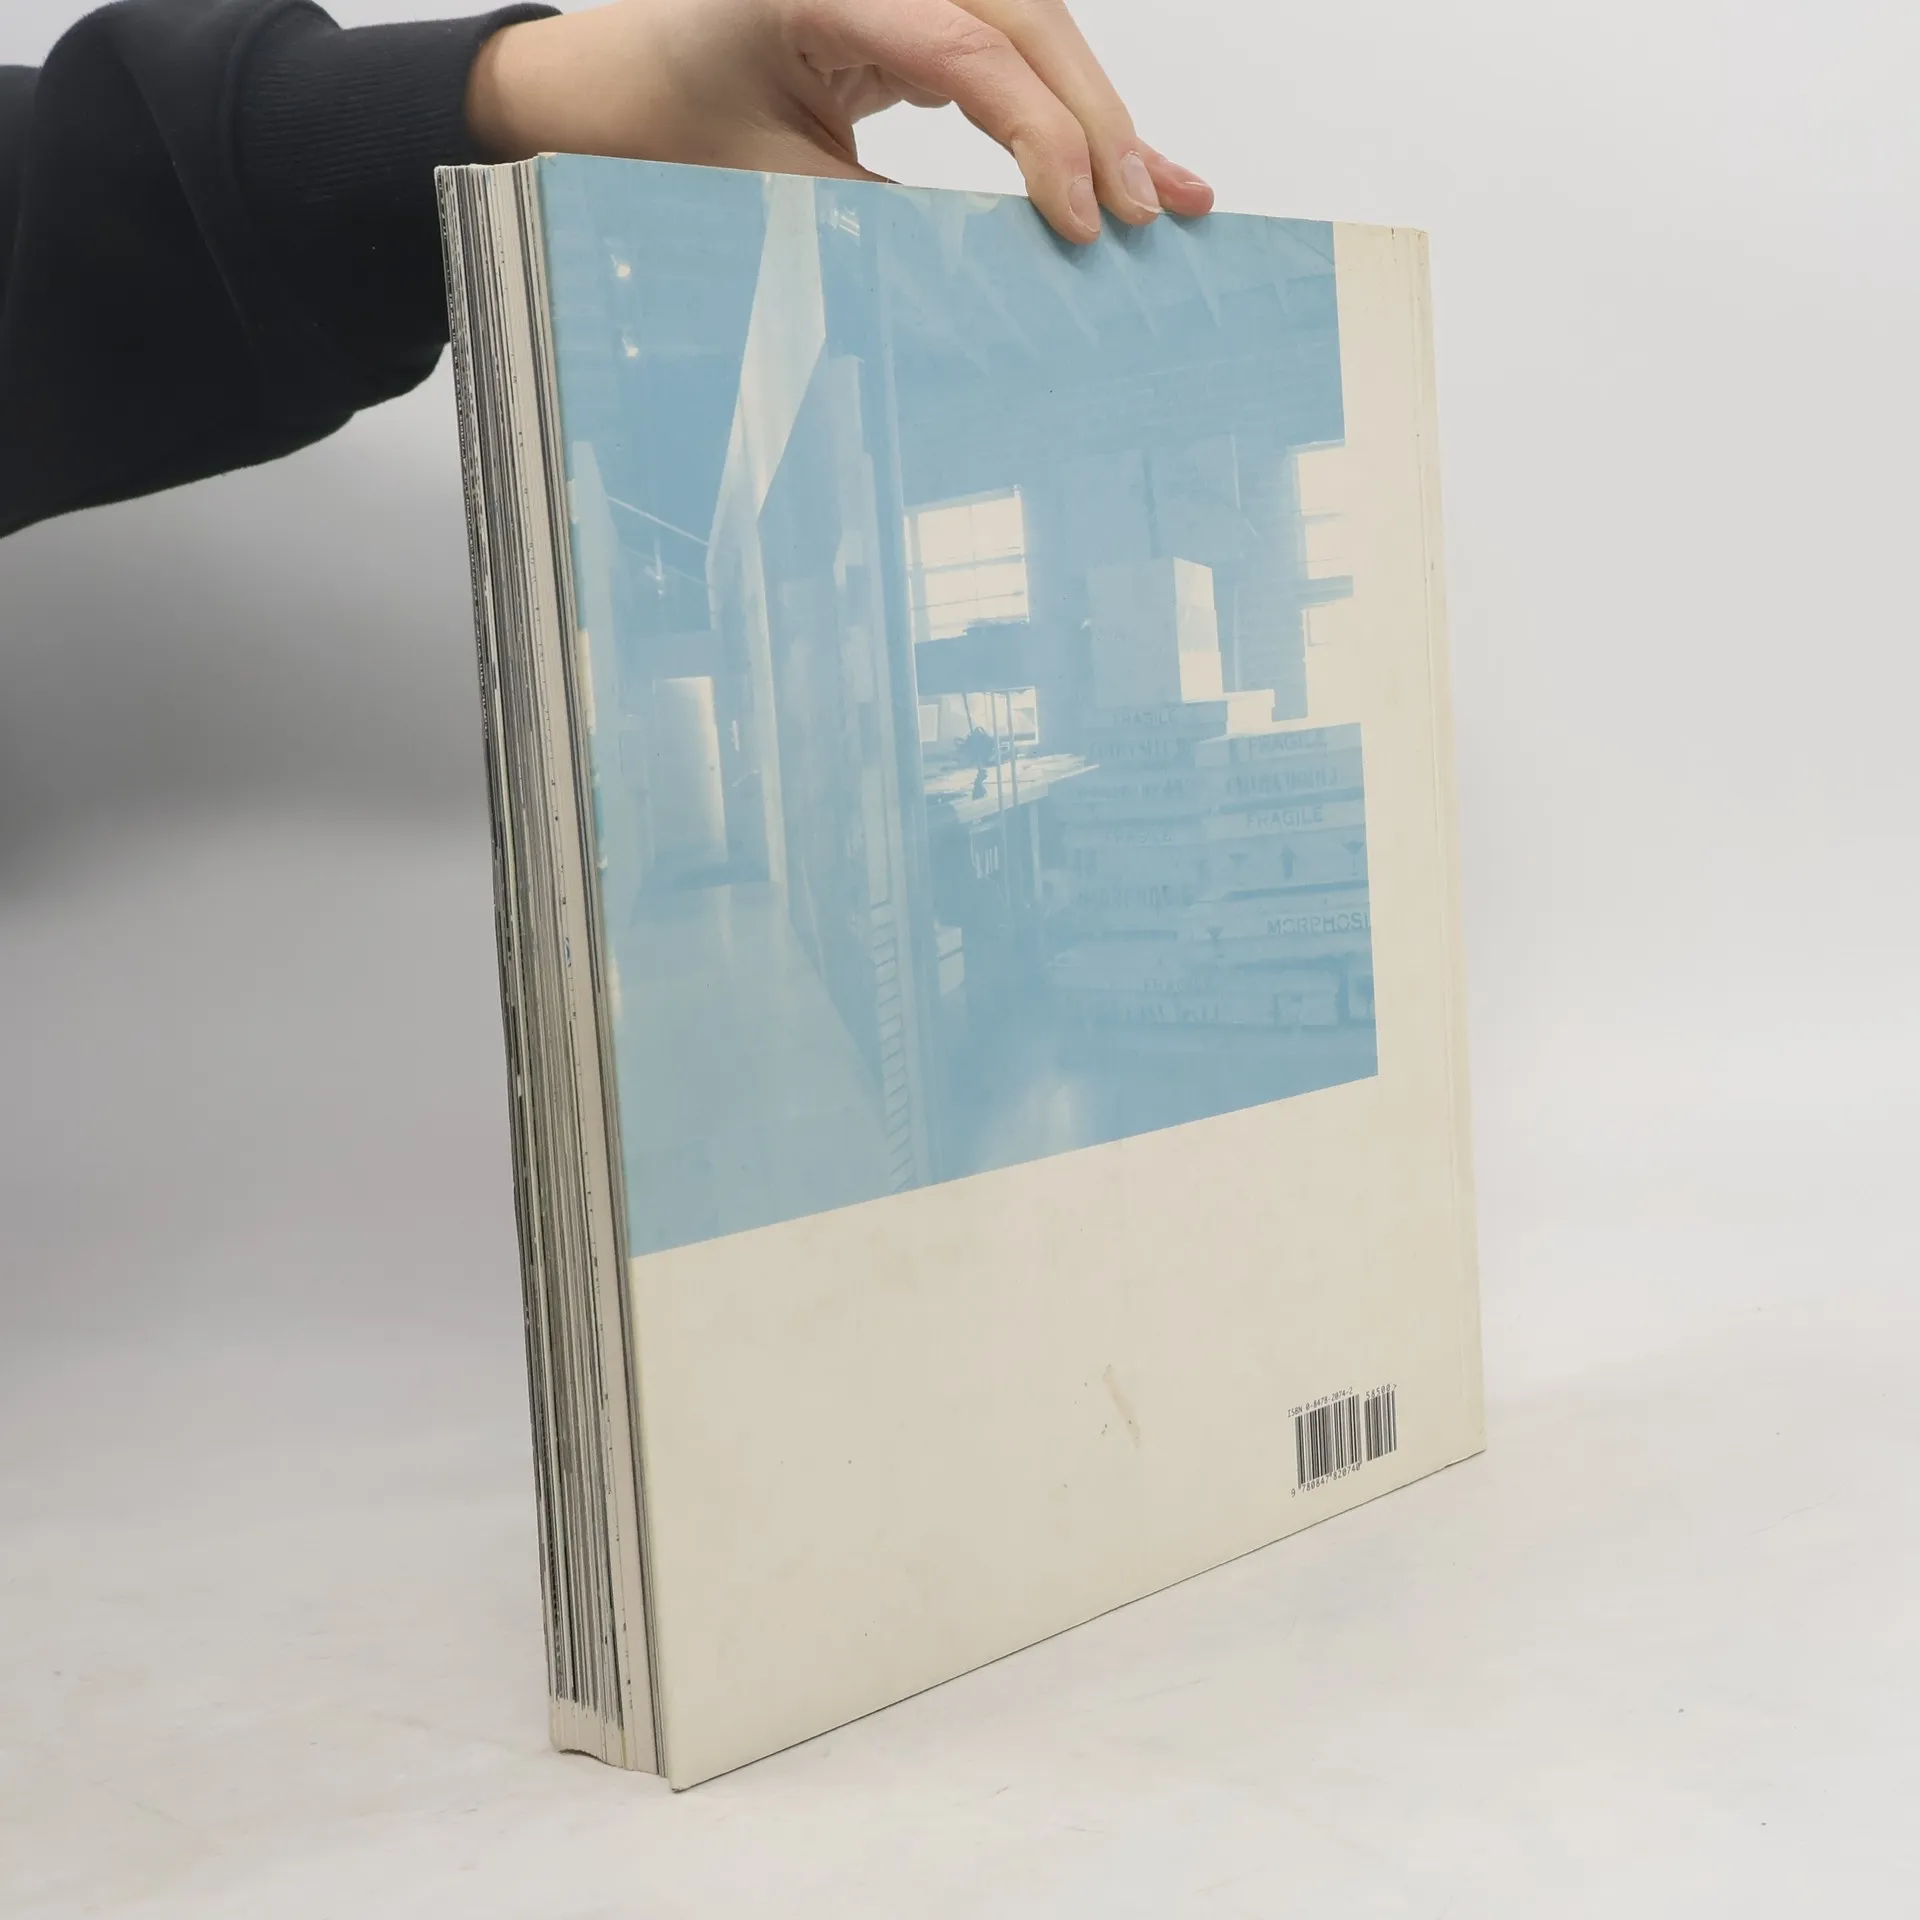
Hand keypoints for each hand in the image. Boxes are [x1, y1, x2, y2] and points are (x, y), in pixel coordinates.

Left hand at [465, 0, 1212, 244]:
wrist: (628, 86)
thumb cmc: (681, 127)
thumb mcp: (773, 190)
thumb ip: (879, 221)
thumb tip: (992, 270)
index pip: (969, 50)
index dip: (1041, 135)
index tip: (1081, 221)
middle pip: (1025, 19)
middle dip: (1098, 118)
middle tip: (1150, 210)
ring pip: (1035, 28)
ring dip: (1102, 114)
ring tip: (1166, 195)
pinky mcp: (922, 6)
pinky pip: (1014, 50)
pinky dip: (1067, 108)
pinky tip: (1124, 161)